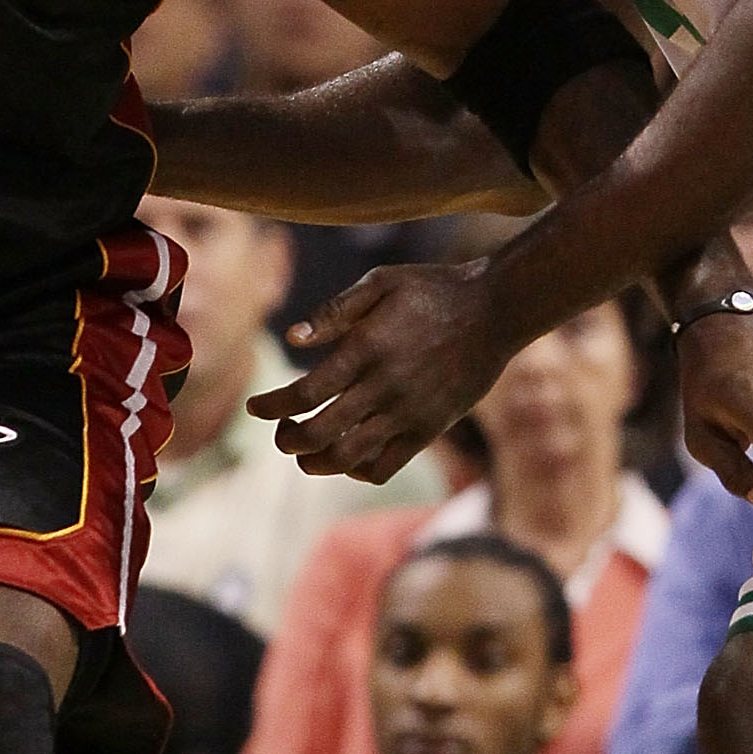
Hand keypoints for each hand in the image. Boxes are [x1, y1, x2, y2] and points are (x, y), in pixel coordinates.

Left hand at [248, 259, 512, 482]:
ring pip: (347, 459)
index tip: (254, 407)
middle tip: (281, 429)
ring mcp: (409, 413)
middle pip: (318, 434)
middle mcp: (385, 387)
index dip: (271, 406)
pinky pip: (383, 468)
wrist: (497, 309)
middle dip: (287, 438)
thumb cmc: (433, 290)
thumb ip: (334, 311)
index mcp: (367, 349)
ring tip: (305, 449)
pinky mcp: (429, 430)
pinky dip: (355, 470)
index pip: (304, 393)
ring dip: (314, 462)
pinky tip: (347, 453)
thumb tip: (291, 340)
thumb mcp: (381, 283)